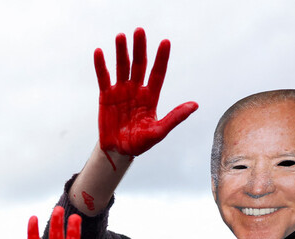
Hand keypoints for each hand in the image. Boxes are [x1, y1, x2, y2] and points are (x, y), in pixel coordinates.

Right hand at [94, 28, 197, 158]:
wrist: (118, 151)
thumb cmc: (139, 143)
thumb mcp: (158, 132)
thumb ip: (174, 118)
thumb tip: (194, 105)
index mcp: (151, 97)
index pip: (158, 73)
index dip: (161, 58)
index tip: (165, 42)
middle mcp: (137, 90)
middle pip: (139, 65)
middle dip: (140, 48)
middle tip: (139, 31)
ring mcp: (121, 92)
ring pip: (122, 67)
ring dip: (122, 51)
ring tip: (121, 36)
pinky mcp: (106, 96)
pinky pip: (103, 78)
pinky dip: (101, 66)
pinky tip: (99, 52)